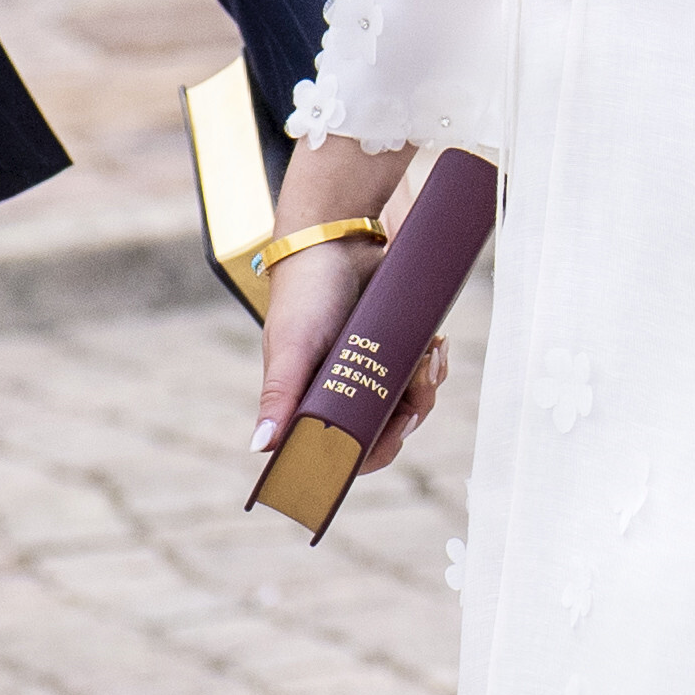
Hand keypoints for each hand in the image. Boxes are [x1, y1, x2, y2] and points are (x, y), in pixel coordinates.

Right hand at [244, 138, 409, 436]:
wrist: (337, 239)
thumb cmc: (304, 294)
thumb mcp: (291, 347)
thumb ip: (279, 397)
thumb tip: (260, 448)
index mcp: (309, 405)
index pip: (343, 453)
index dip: (371, 454)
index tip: (393, 434)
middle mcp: (341, 395)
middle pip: (385, 434)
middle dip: (408, 416)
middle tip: (417, 385)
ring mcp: (371, 374)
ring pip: (410, 406)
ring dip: (426, 386)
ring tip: (427, 354)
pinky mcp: (395, 352)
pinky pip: (423, 376)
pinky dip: (432, 364)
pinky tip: (434, 344)